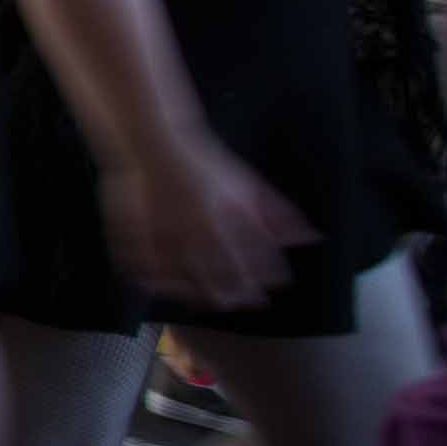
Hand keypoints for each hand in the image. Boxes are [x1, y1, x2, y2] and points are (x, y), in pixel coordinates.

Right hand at [98, 139, 312, 307]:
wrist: (152, 144)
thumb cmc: (203, 164)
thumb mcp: (248, 186)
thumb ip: (278, 215)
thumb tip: (311, 238)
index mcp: (226, 229)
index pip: (250, 271)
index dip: (261, 284)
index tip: (266, 291)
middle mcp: (196, 240)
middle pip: (218, 286)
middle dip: (232, 297)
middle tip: (237, 301)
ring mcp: (164, 243)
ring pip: (183, 286)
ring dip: (196, 297)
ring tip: (204, 300)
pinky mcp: (135, 241)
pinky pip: (145, 273)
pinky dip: (155, 285)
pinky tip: (161, 287)